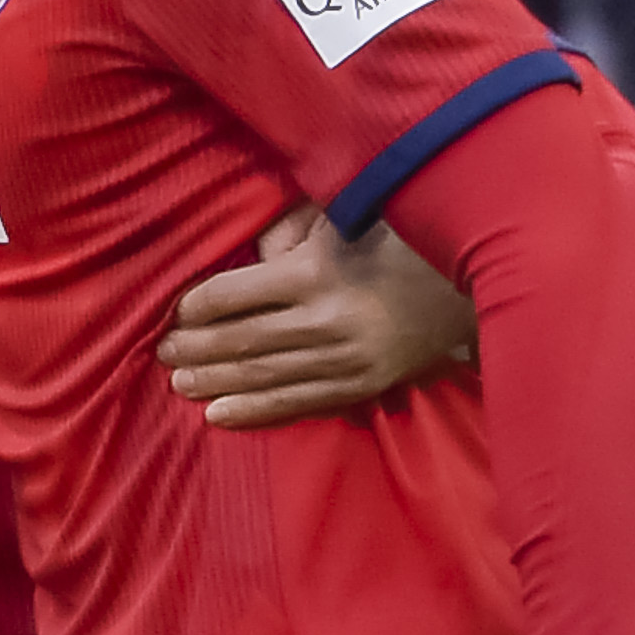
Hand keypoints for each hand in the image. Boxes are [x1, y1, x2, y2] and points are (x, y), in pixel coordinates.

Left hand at [161, 203, 473, 428]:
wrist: (471, 286)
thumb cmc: (396, 238)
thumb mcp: (340, 218)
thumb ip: (288, 235)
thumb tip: (248, 257)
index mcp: (313, 274)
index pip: (231, 295)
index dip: (194, 308)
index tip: (172, 314)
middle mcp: (324, 321)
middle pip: (240, 340)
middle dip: (195, 349)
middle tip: (163, 354)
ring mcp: (344, 360)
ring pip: (262, 376)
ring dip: (215, 382)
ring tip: (179, 385)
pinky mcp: (362, 386)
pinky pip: (298, 404)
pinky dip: (254, 411)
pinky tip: (219, 415)